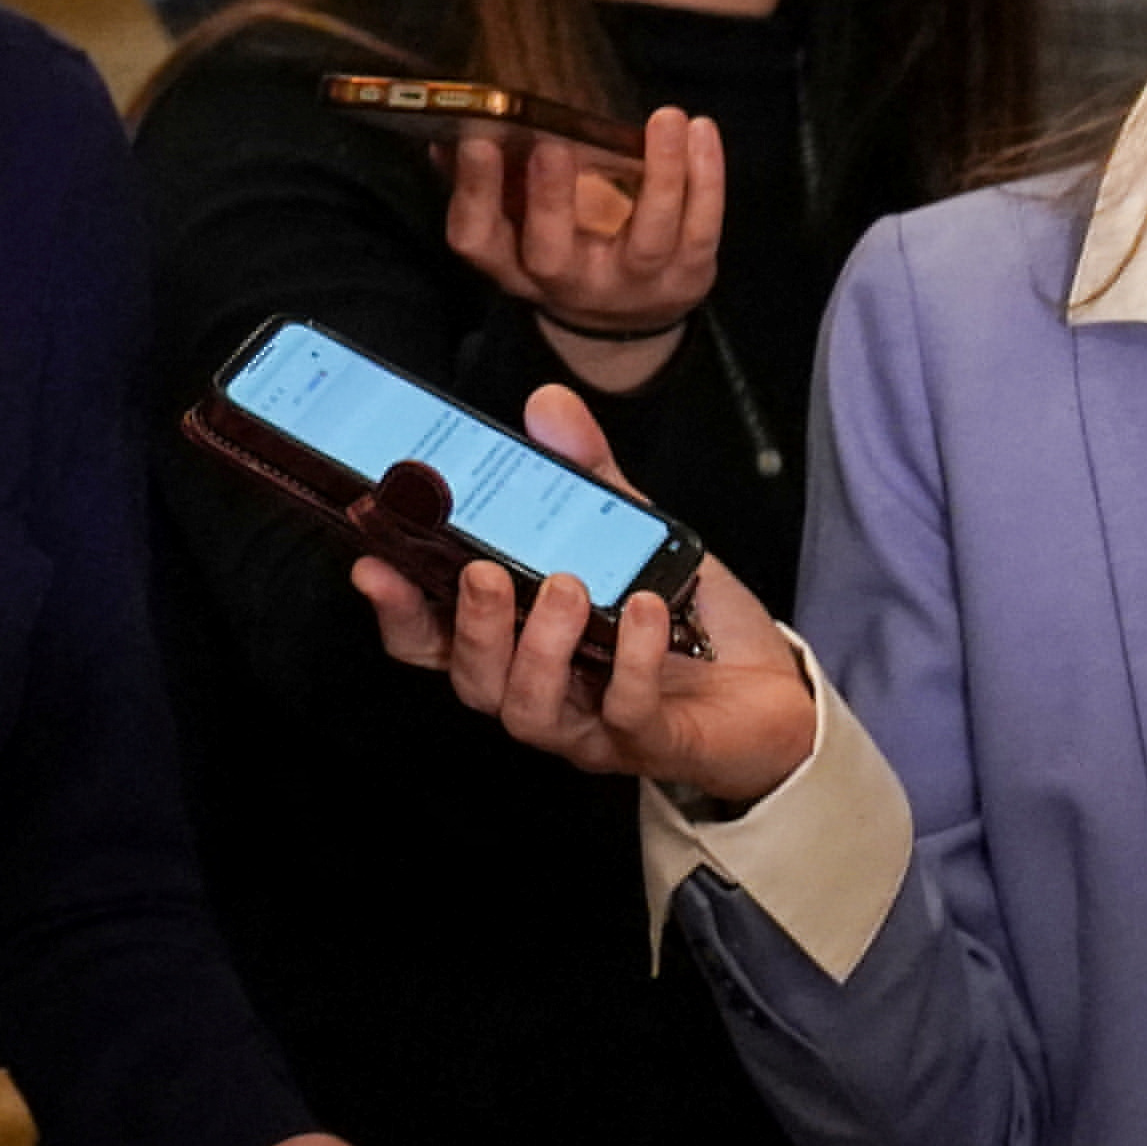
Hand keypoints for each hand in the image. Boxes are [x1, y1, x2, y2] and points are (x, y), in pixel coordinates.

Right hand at [357, 383, 821, 803]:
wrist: (772, 686)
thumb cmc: (684, 618)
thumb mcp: (630, 532)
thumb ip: (585, 475)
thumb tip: (547, 405)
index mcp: (514, 643)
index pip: (431, 640)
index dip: (396, 608)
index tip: (375, 562)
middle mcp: (539, 691)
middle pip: (471, 680)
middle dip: (469, 627)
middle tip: (485, 572)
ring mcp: (589, 726)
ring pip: (528, 710)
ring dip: (538, 646)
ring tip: (565, 586)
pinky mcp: (652, 740)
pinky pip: (625, 711)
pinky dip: (630, 660)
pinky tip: (641, 610)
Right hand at [436, 110, 724, 384]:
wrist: (627, 313)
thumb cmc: (564, 242)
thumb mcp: (520, 223)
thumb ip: (488, 179)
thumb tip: (447, 132)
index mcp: (513, 263)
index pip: (477, 238)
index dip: (473, 191)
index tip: (475, 138)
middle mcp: (567, 284)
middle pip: (551, 251)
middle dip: (550, 197)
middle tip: (553, 141)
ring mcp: (630, 284)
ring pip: (648, 237)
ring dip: (661, 174)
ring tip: (666, 118)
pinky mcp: (685, 276)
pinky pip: (701, 227)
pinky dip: (707, 177)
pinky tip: (701, 130)